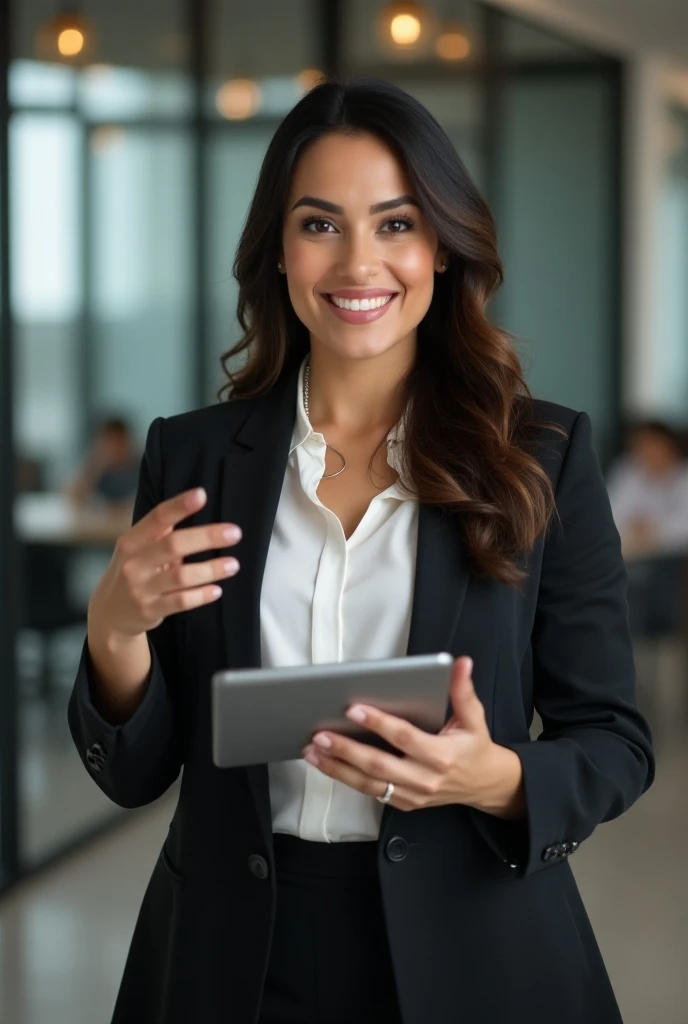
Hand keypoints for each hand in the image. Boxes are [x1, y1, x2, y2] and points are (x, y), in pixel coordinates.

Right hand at [87, 487, 242, 638]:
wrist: (110, 613)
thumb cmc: (133, 572)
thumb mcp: (137, 549)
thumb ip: (160, 531)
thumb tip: (195, 504)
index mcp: (131, 541)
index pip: (156, 518)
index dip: (179, 506)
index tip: (202, 495)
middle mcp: (134, 563)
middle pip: (173, 544)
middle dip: (206, 537)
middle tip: (234, 533)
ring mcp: (141, 588)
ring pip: (181, 576)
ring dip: (211, 569)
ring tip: (233, 564)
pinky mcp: (150, 610)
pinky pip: (180, 602)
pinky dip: (201, 595)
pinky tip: (217, 590)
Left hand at [302, 656, 524, 818]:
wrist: (484, 785)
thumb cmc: (474, 747)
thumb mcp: (474, 718)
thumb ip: (463, 691)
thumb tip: (460, 663)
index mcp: (441, 756)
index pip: (404, 737)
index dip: (378, 723)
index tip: (353, 709)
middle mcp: (425, 779)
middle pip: (378, 765)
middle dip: (346, 750)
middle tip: (320, 734)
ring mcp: (412, 795)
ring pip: (368, 783)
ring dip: (337, 768)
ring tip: (312, 750)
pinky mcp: (403, 803)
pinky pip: (370, 792)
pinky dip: (345, 778)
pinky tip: (325, 764)